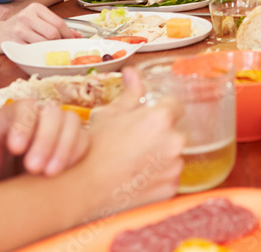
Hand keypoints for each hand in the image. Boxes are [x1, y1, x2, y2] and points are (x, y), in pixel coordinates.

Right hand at [0, 2, 78, 48]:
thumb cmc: (19, 28)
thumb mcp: (36, 21)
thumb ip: (55, 26)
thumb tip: (77, 35)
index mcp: (35, 8)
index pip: (58, 22)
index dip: (68, 34)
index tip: (73, 41)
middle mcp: (27, 16)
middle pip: (53, 33)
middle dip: (61, 42)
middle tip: (63, 48)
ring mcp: (20, 29)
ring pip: (44, 42)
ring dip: (51, 49)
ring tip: (51, 50)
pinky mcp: (14, 42)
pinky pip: (33, 50)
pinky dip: (39, 53)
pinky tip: (39, 53)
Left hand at [0, 98, 88, 186]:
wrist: (5, 176)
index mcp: (15, 114)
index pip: (25, 107)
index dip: (23, 124)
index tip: (15, 149)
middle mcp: (41, 115)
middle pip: (53, 113)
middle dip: (45, 139)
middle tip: (32, 167)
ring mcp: (61, 127)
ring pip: (72, 123)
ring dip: (64, 147)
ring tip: (49, 174)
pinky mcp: (76, 142)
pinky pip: (85, 140)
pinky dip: (77, 155)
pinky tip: (63, 174)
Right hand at [85, 67, 184, 213]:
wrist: (85, 187)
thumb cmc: (95, 149)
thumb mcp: (110, 114)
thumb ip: (130, 92)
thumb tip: (132, 72)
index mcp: (161, 118)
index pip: (175, 105)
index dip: (160, 111)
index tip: (148, 120)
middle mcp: (174, 140)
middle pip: (175, 131)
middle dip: (161, 135)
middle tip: (136, 143)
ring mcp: (175, 166)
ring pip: (174, 155)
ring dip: (161, 156)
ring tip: (135, 162)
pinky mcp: (171, 187)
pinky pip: (170, 176)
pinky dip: (158, 177)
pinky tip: (137, 177)